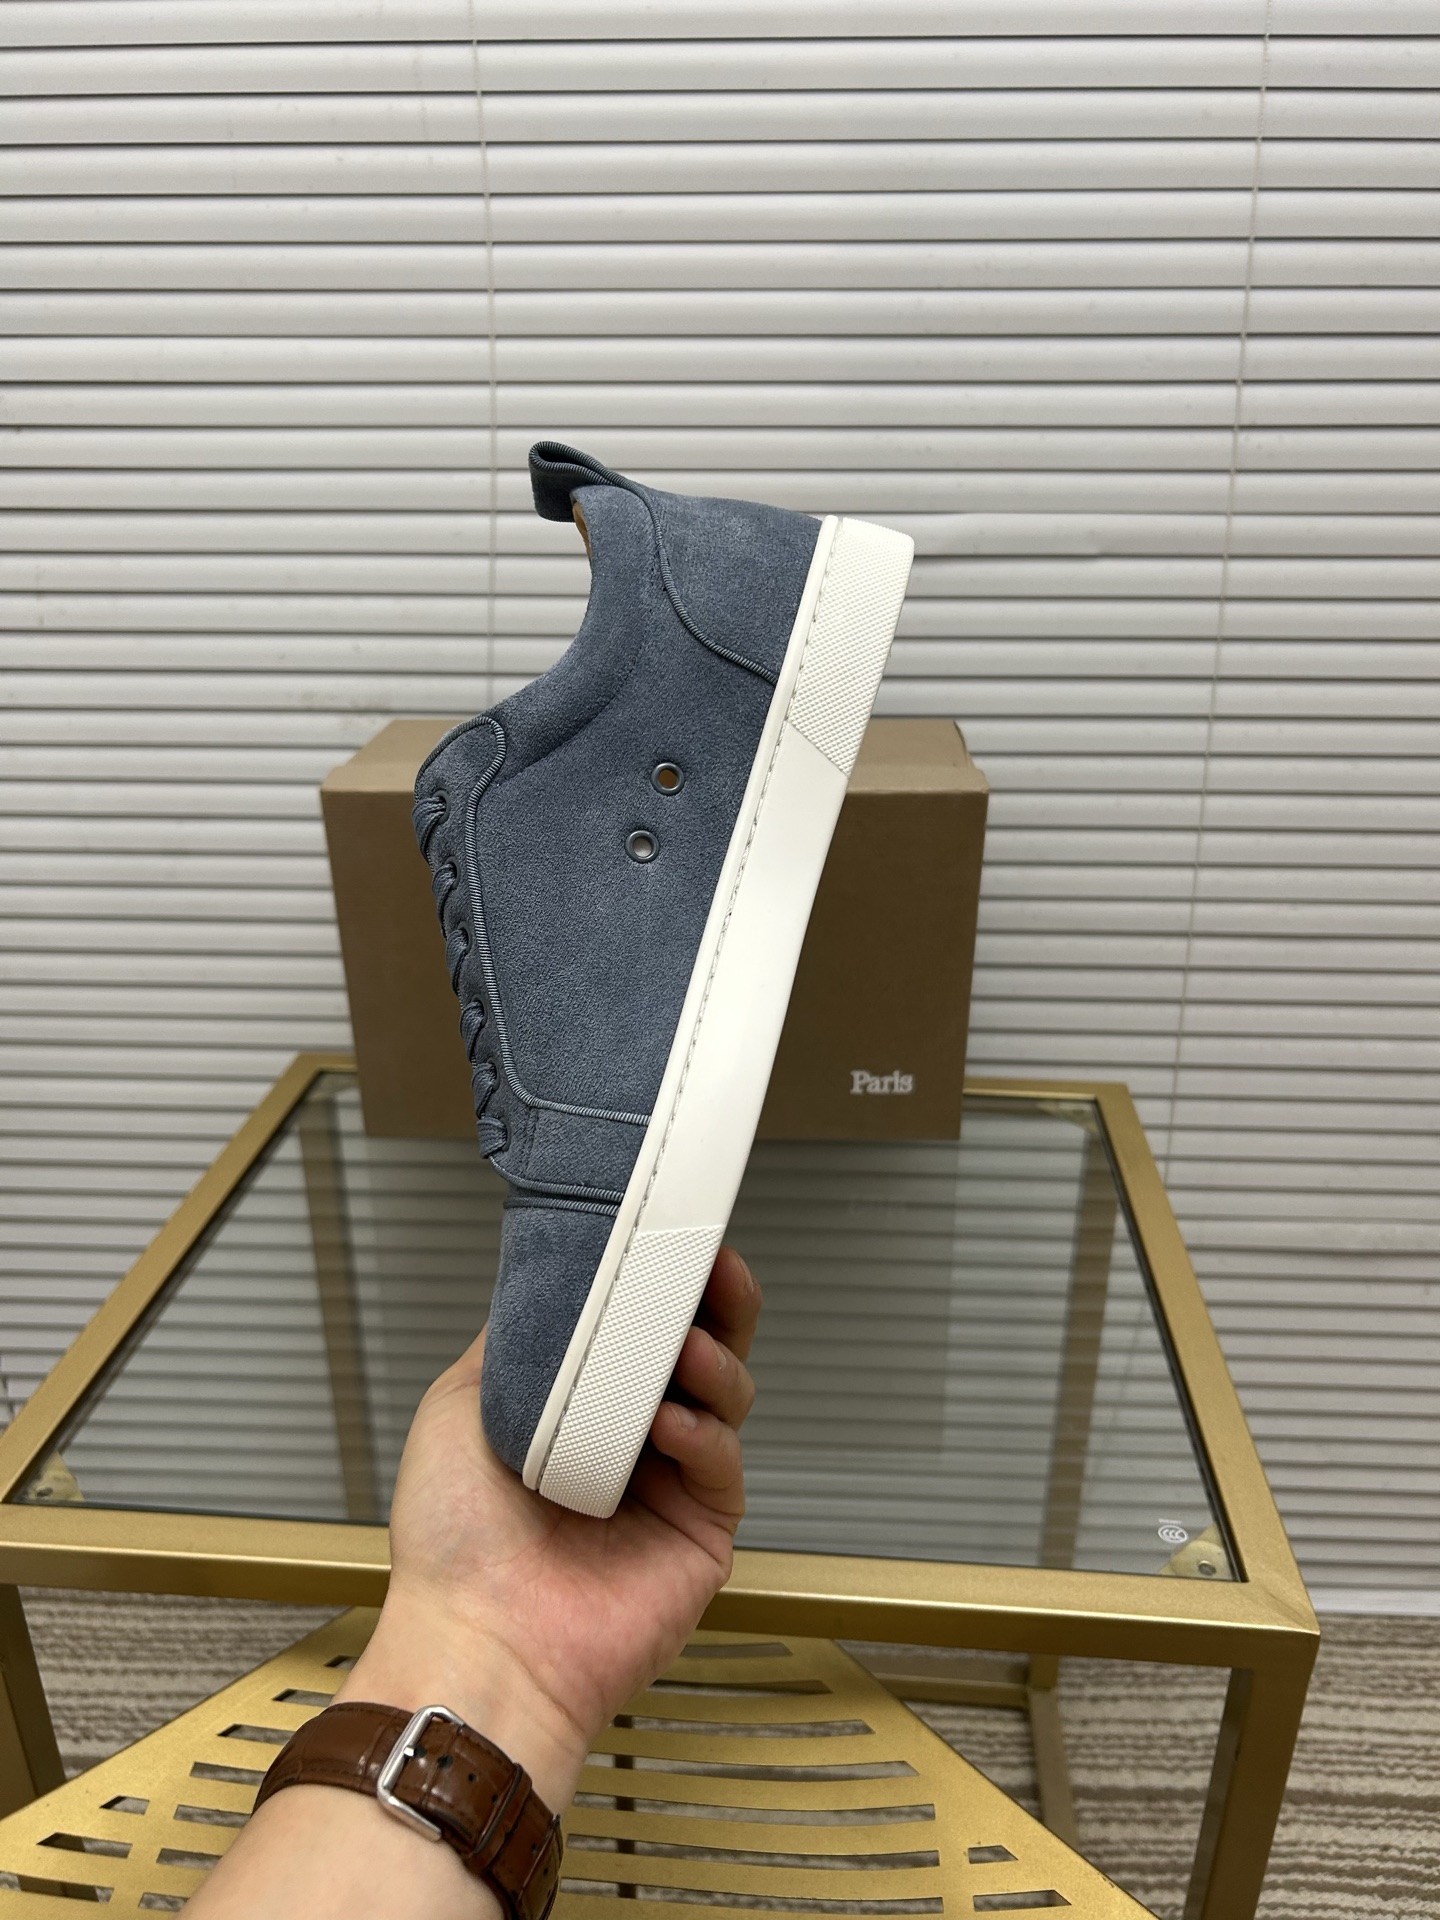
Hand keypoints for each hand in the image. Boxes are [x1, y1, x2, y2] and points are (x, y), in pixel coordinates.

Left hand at [337, 1244, 761, 1810]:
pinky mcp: (704, 1531)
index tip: (669, 1237)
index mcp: (580, 1408)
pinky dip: (705, 1435)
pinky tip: (671, 1428)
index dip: (661, 1283)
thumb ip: (513, 1341)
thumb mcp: (460, 1406)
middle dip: (715, 1305)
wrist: (477, 1640)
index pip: (638, 1329)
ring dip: (712, 1361)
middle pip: (702, 1352)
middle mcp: (633, 1440)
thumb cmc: (453, 1539)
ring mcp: (673, 1485)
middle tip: (713, 1268)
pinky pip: (723, 1464)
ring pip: (725, 1398)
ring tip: (684, 1349)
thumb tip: (544, 1278)